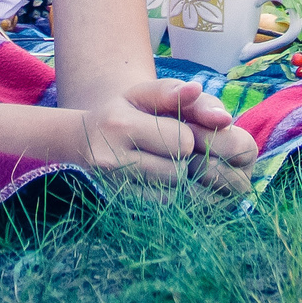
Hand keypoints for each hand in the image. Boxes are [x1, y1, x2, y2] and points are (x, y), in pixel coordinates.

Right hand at [78, 78, 260, 193]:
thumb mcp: (144, 95)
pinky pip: (159, 208)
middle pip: (179, 172)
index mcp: (120, 125)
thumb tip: (220, 115)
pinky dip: (166, 195)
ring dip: (177, 180)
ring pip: (172, 194)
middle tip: (171, 151)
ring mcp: (112, 189)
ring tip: (163, 165)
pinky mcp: (117, 206)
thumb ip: (176, 94)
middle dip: (183, 161)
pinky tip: (157, 181)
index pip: (182, 141)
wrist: (81, 141)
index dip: (187, 137)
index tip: (177, 131)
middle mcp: (112, 160)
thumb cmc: (122, 112)